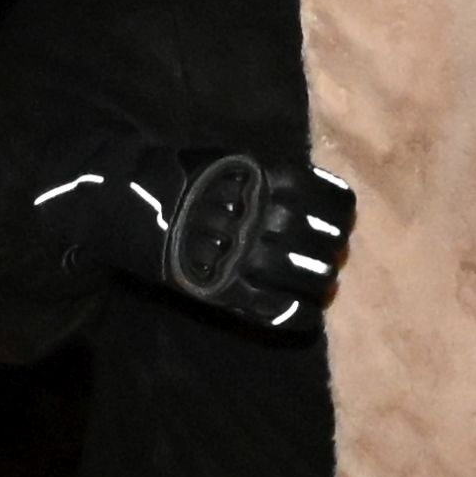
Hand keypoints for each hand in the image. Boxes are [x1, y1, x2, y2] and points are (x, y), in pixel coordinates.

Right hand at [24, 148, 356, 329]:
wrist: (132, 203)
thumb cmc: (187, 178)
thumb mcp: (234, 161)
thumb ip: (274, 176)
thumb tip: (321, 192)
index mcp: (266, 181)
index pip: (326, 200)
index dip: (341, 214)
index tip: (343, 221)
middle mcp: (261, 217)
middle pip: (320, 242)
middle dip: (334, 251)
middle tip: (334, 256)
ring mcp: (243, 255)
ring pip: (304, 277)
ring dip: (322, 282)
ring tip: (324, 283)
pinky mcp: (225, 288)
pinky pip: (274, 309)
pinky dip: (300, 315)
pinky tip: (311, 315)